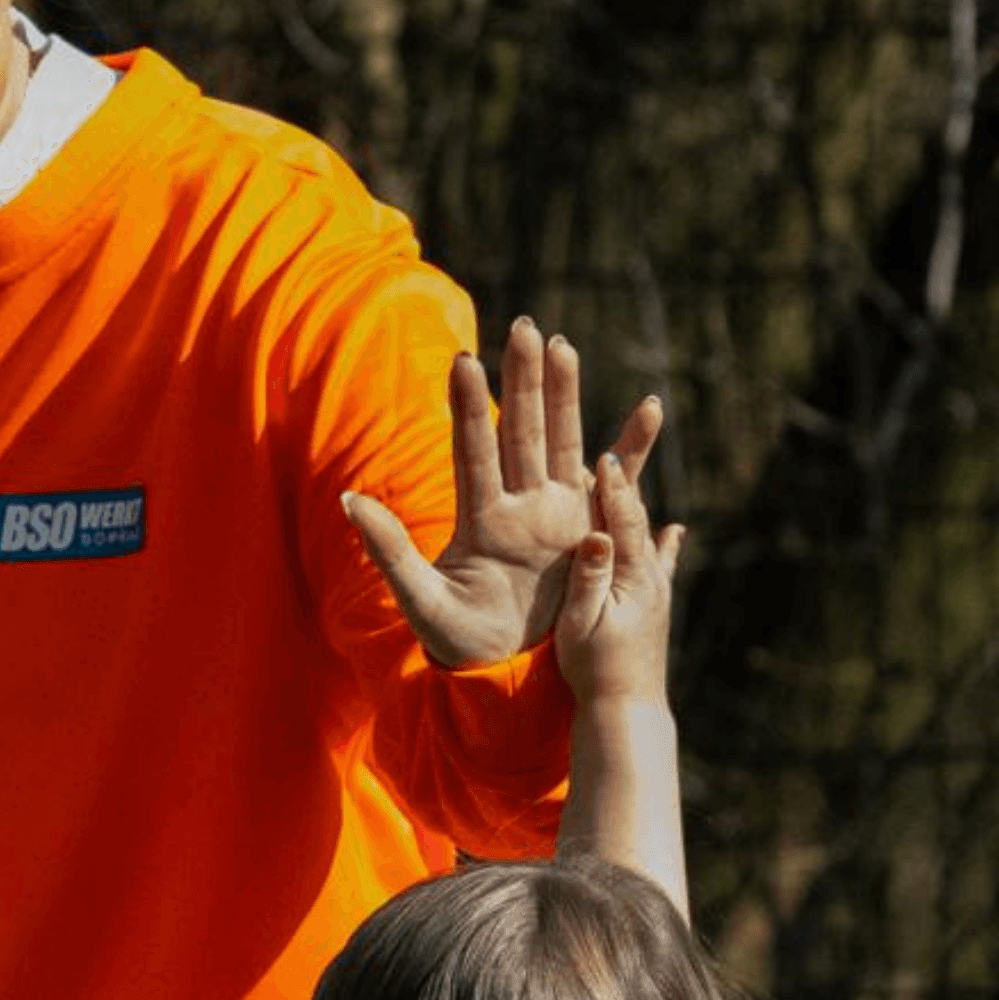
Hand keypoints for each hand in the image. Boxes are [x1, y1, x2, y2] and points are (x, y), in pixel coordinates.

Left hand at [344, 321, 662, 665]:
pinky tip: (649, 407)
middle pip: (521, 431)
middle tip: (523, 326)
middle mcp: (519, 505)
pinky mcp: (591, 531)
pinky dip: (633, 447)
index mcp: (480, 519)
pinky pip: (617, 483)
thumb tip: (349, 499)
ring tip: (562, 344)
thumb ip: (389, 552)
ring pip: (562, 441)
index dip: (470, 409)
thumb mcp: (422, 602)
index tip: (463, 361)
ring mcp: (556, 514)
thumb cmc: (458, 642)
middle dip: (522, 380)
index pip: (474, 451)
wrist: (508, 672)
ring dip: (564, 394)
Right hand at [554, 439, 683, 709]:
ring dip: (635, 505)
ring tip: (631, 473)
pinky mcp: (655, 607)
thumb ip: (590, 577)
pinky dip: (665, 543)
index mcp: (633, 577)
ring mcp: (657, 592)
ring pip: (647, 536)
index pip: (622, 520)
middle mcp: (652, 577)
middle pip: (638, 519)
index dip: (611, 487)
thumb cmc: (596, 670)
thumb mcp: (582, 624)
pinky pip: (662, 565)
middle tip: (613, 449)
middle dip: (624, 484)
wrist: (626, 710)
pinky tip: (676, 530)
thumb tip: (597, 534)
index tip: (602, 456)